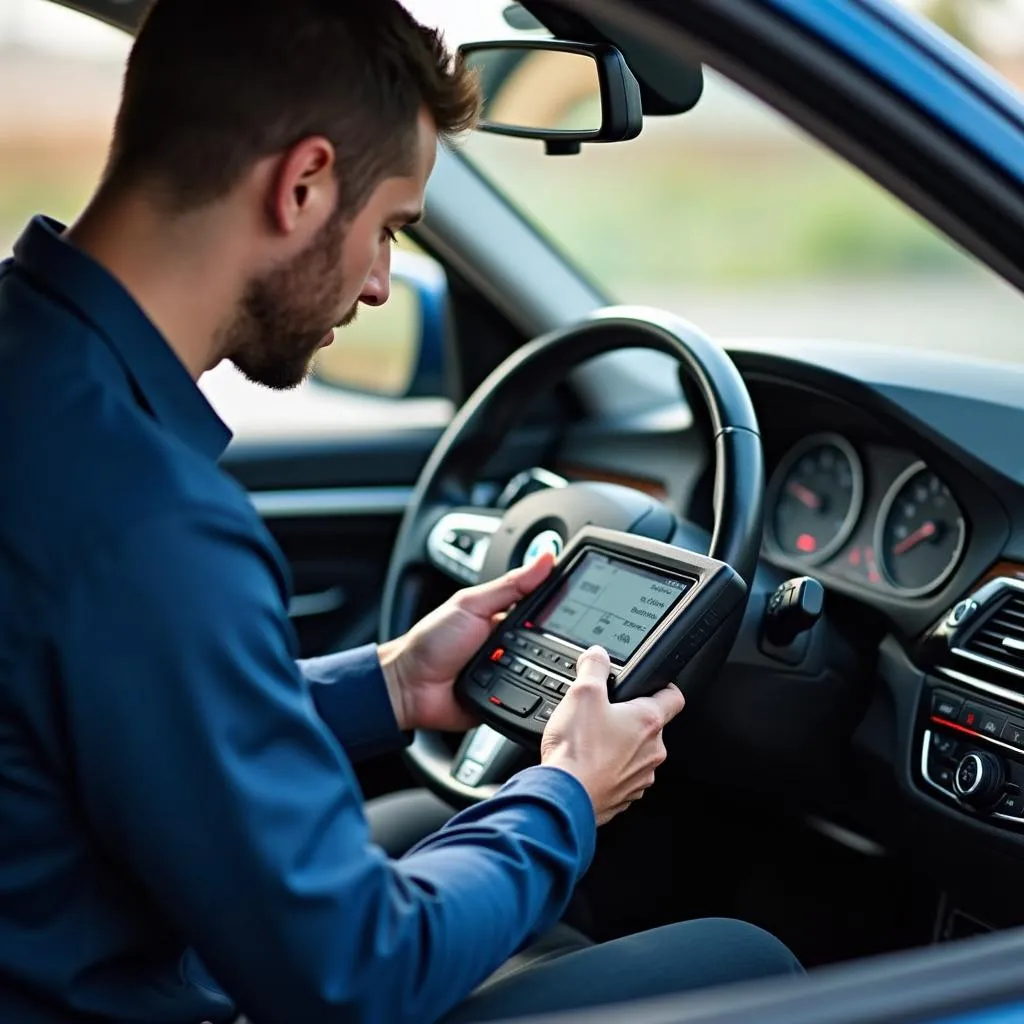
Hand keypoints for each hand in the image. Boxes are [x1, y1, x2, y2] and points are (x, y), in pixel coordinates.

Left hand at [378, 554, 555, 731]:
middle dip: (560, 643)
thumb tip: (544, 559)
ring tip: (553, 666)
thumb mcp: (471, 604)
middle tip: (570, 640)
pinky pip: (533, 699)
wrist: (409, 687)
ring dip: (549, 671)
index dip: (563, 605)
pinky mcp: (510, 702)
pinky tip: (541, 691)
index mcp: (506, 618)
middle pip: (551, 643)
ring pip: (547, 673)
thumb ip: (509, 585)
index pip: (544, 608)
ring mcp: (513, 675)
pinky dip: (537, 697)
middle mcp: (513, 646)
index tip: (585, 598)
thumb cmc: (431, 642)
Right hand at [540, 646, 684, 824]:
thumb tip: (598, 654)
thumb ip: (594, 667)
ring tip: (591, 741)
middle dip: (629, 719)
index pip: (674, 697)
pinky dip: (609, 769)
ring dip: (619, 746)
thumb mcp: (582, 693)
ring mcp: (640, 777)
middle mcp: (652, 751)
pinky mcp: (625, 796)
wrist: (564, 796)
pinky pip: (622, 776)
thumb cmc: (577, 750)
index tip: (652, 685)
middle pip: (650, 726)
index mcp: (648, 722)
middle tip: (602, 714)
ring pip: (636, 753)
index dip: (663, 686)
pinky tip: (588, 763)